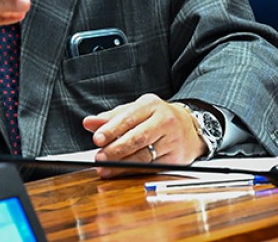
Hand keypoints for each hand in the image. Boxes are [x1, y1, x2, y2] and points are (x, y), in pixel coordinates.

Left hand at [83, 93, 206, 176]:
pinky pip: (152, 167)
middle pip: (138, 137)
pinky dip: (134, 171)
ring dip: (122, 164)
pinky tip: (122, 172)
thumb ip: (111, 118)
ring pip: (144, 155)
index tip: (97, 138)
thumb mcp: (135, 111)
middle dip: (116, 149)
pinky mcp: (177, 157)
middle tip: (99, 157)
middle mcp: (164, 120)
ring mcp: (173, 139)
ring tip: (105, 168)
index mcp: (151, 105)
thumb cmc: (155, 117)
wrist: (188, 126)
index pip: (129, 117)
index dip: (112, 129)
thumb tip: (89, 123)